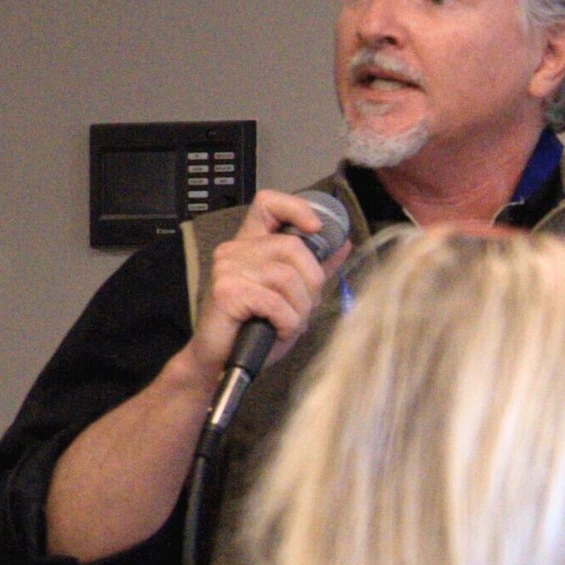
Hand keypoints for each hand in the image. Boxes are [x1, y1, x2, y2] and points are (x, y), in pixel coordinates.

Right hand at [183, 192, 347, 380]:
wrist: (222, 360)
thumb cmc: (255, 327)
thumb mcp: (292, 295)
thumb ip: (314, 268)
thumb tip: (342, 244)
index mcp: (250, 244)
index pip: (268, 204)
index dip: (296, 208)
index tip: (316, 228)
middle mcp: (235, 250)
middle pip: (293, 246)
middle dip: (311, 282)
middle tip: (303, 308)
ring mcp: (227, 268)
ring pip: (287, 276)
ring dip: (299, 308)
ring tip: (288, 323)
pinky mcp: (226, 290)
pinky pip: (275, 301)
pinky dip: (287, 321)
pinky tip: (278, 330)